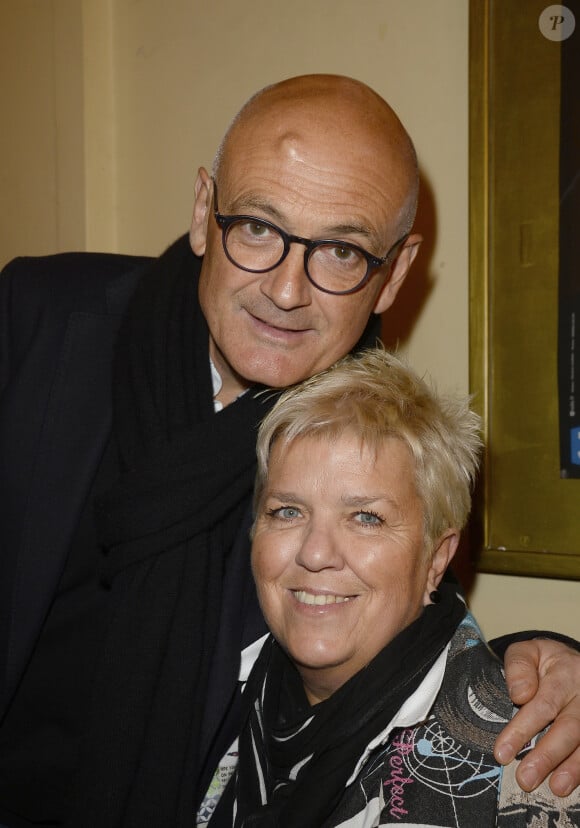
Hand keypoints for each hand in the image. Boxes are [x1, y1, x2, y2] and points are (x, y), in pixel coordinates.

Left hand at [494, 638, 579, 796]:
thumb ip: (518, 667)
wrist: (572, 662)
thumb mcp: (527, 652)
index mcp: (563, 672)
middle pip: (568, 727)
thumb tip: (519, 695)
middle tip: (525, 779)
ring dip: (571, 768)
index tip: (502, 752)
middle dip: (547, 756)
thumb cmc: (544, 662)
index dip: (522, 729)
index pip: (542, 704)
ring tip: (556, 788)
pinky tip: (570, 783)